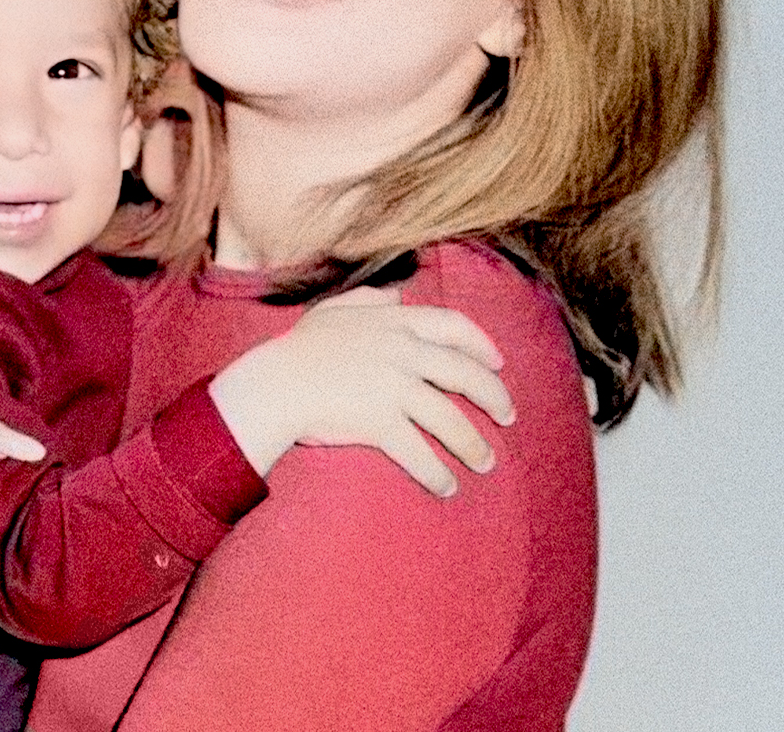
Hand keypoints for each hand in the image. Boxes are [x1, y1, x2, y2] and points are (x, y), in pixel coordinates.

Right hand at [207, 287, 514, 496]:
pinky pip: (419, 453)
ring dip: (474, 445)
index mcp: (395, 323)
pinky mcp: (380, 424)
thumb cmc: (300, 348)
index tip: (499, 364)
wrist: (274, 385)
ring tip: (487, 463)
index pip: (454, 326)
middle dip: (494, 398)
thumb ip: (371, 299)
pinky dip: (437, 474)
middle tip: (509, 418)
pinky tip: (447, 487)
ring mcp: (393, 389)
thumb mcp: (335, 310)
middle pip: (464, 375)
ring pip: (450, 420)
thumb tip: (400, 297)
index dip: (483, 345)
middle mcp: (402, 353)